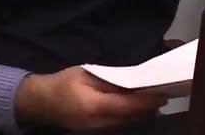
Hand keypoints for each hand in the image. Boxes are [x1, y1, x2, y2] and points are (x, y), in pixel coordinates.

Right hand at [15, 66, 167, 130]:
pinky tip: (136, 106)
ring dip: (141, 112)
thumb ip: (110, 80)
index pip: (129, 106)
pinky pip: (119, 124)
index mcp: (96, 106)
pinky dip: (130, 115)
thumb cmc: (63, 83)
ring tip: (154, 98)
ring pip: (127, 122)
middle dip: (148, 107)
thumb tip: (133, 82)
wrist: (41, 102)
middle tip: (164, 93)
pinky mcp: (96, 131)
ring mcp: (98, 130)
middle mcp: (100, 123)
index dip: (148, 101)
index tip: (163, 93)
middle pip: (131, 117)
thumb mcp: (85, 75)